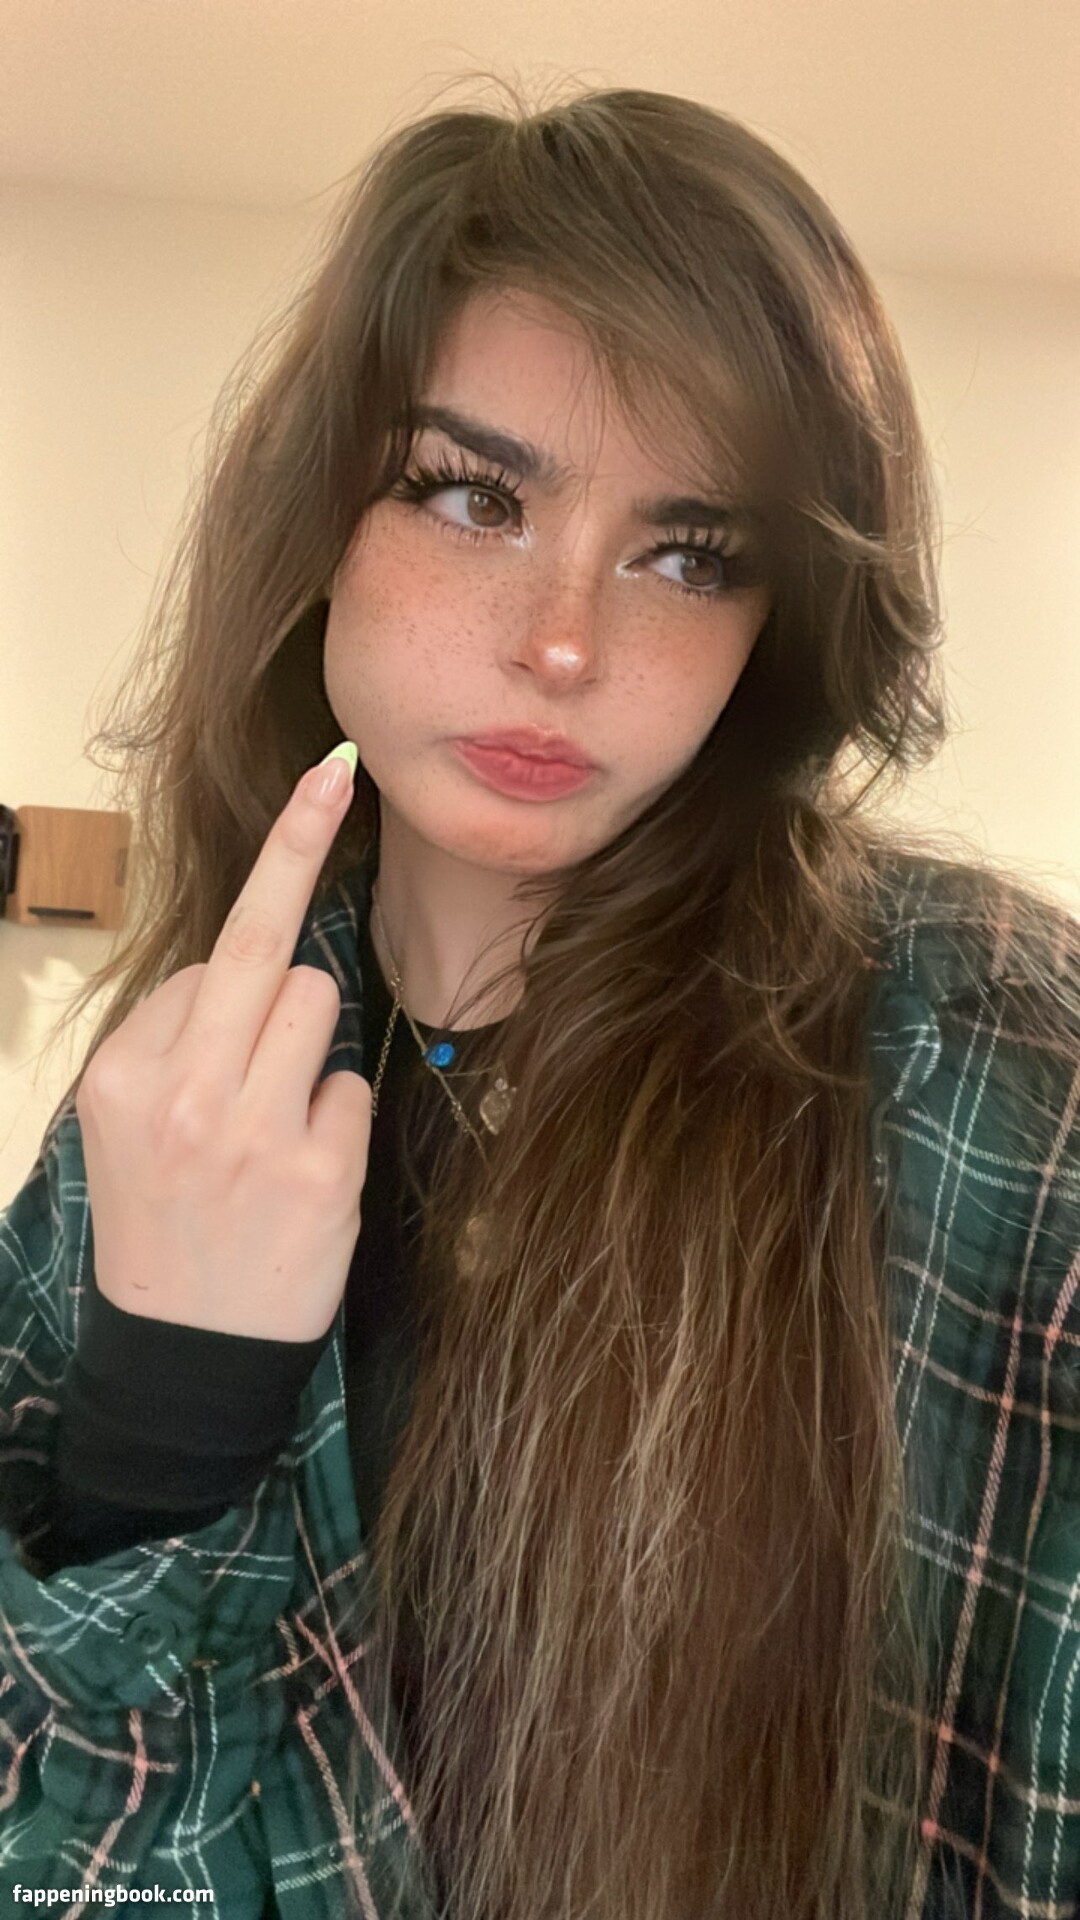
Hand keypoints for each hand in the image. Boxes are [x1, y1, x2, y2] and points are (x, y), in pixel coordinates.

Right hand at [75, 750, 370, 1341]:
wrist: (184, 1353)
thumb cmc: (164, 1220)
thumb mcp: (126, 1126)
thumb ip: (177, 1039)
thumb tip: (254, 960)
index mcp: (122, 1074)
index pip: (209, 963)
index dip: (265, 904)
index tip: (320, 782)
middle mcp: (179, 1093)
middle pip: (268, 948)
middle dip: (304, 848)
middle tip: (334, 772)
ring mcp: (251, 1133)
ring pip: (318, 1002)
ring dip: (309, 1043)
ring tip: (272, 1117)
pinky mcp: (319, 1174)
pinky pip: (351, 1086)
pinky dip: (336, 1116)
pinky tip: (301, 1173)